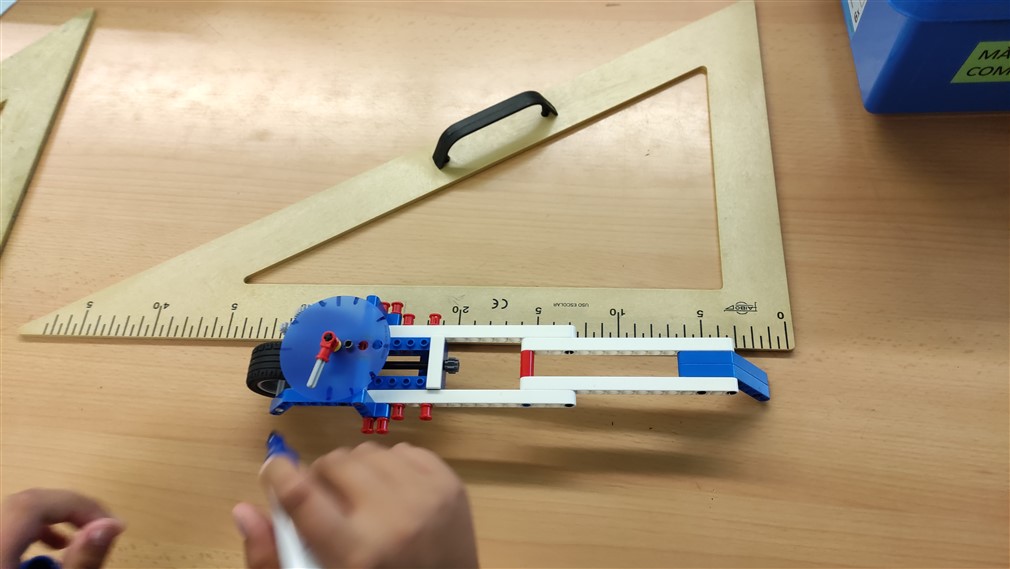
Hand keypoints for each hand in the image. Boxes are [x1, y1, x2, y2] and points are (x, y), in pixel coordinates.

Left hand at [0, 489, 124, 568]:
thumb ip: (80, 561)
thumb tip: (111, 524)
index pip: (34, 505)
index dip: (77, 506)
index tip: (110, 524)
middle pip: (26, 503)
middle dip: (69, 509)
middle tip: (102, 527)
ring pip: (16, 512)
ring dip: (53, 517)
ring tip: (80, 539)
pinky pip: (7, 525)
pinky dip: (34, 529)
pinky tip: (54, 546)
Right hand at [232, 441, 478, 567]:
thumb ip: (272, 559)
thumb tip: (244, 510)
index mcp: (355, 553)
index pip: (302, 494)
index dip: (278, 473)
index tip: (273, 470)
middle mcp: (392, 519)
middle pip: (333, 463)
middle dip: (320, 478)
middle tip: (325, 503)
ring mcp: (426, 498)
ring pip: (367, 452)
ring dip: (356, 471)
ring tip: (359, 500)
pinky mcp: (449, 485)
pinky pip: (403, 451)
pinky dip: (390, 467)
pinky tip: (390, 495)